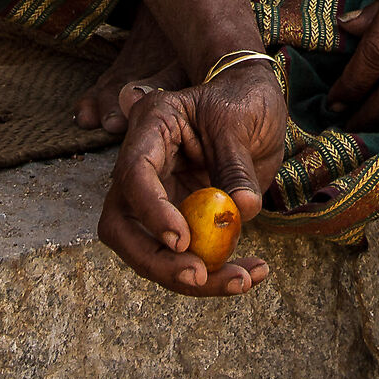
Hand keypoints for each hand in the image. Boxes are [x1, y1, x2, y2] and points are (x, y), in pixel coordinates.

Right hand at [97, 65, 286, 296]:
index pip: (134, 174)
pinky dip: (213, 274)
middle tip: (198, 275)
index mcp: (152, 126)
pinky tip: (250, 273)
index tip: (182, 240)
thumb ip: (238, 165)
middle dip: (156, 260)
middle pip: (123, 225)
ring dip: (189, 277)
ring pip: (150, 251)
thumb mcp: (243, 120)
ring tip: (241, 279)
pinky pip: (185, 256)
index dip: (151, 211)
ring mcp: (159, 196)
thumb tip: (242, 208)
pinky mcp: (180, 220)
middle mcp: (146, 166)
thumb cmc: (243, 99)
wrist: (254, 104)